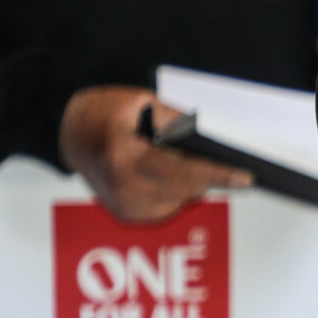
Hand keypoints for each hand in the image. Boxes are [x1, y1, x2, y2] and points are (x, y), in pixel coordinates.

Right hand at [59, 87, 249, 224]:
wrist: (72, 132)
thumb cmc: (106, 113)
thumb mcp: (142, 102)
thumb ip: (177, 122)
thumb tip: (213, 142)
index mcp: (124, 157)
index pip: (182, 171)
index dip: (217, 175)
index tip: (246, 178)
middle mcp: (123, 188)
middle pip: (187, 188)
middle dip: (208, 174)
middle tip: (223, 160)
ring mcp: (124, 206)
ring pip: (183, 199)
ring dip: (190, 181)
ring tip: (172, 157)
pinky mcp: (128, 215)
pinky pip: (170, 205)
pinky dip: (176, 190)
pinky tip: (162, 171)